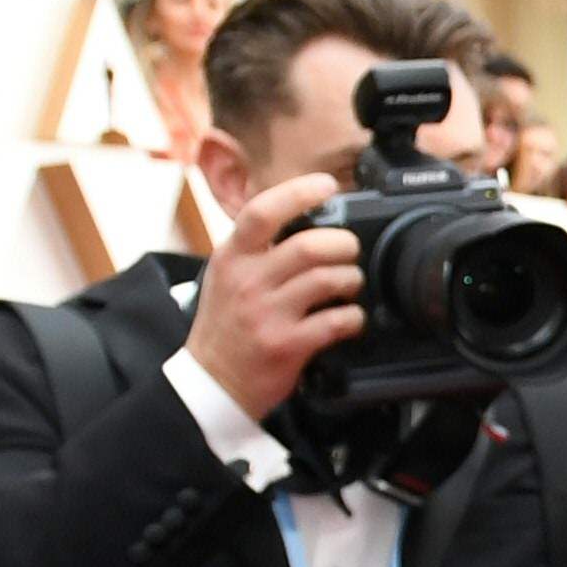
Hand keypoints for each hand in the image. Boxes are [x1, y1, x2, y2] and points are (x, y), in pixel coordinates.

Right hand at [187, 164, 363, 424]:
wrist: (212, 380)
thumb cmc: (227, 323)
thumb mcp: (228, 274)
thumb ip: (258, 246)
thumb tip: (307, 215)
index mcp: (232, 256)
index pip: (262, 211)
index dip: (299, 192)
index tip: (328, 185)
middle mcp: (247, 281)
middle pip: (310, 246)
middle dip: (344, 244)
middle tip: (349, 251)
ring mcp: (267, 314)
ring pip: (329, 280)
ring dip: (352, 280)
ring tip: (349, 285)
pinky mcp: (287, 345)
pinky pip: (337, 321)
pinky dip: (353, 317)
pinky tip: (348, 318)